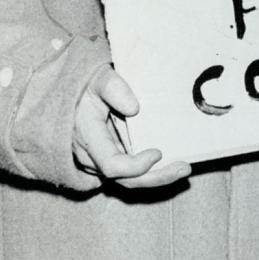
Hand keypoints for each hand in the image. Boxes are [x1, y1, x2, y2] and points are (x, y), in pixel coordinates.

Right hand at [72, 65, 190, 188]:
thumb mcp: (98, 79)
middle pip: (125, 179)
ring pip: (129, 180)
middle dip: (156, 177)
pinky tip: (172, 164)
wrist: (74, 93)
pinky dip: (151, 172)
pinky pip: (130, 173)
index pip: (111, 164)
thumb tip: (134, 108)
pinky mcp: (110, 160)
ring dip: (157, 177)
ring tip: (183, 169)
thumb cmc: (88, 85)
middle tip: (184, 169)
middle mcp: (92, 157)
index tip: (158, 153)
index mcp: (88, 138)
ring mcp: (100, 161)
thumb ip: (114, 88)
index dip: (135, 165)